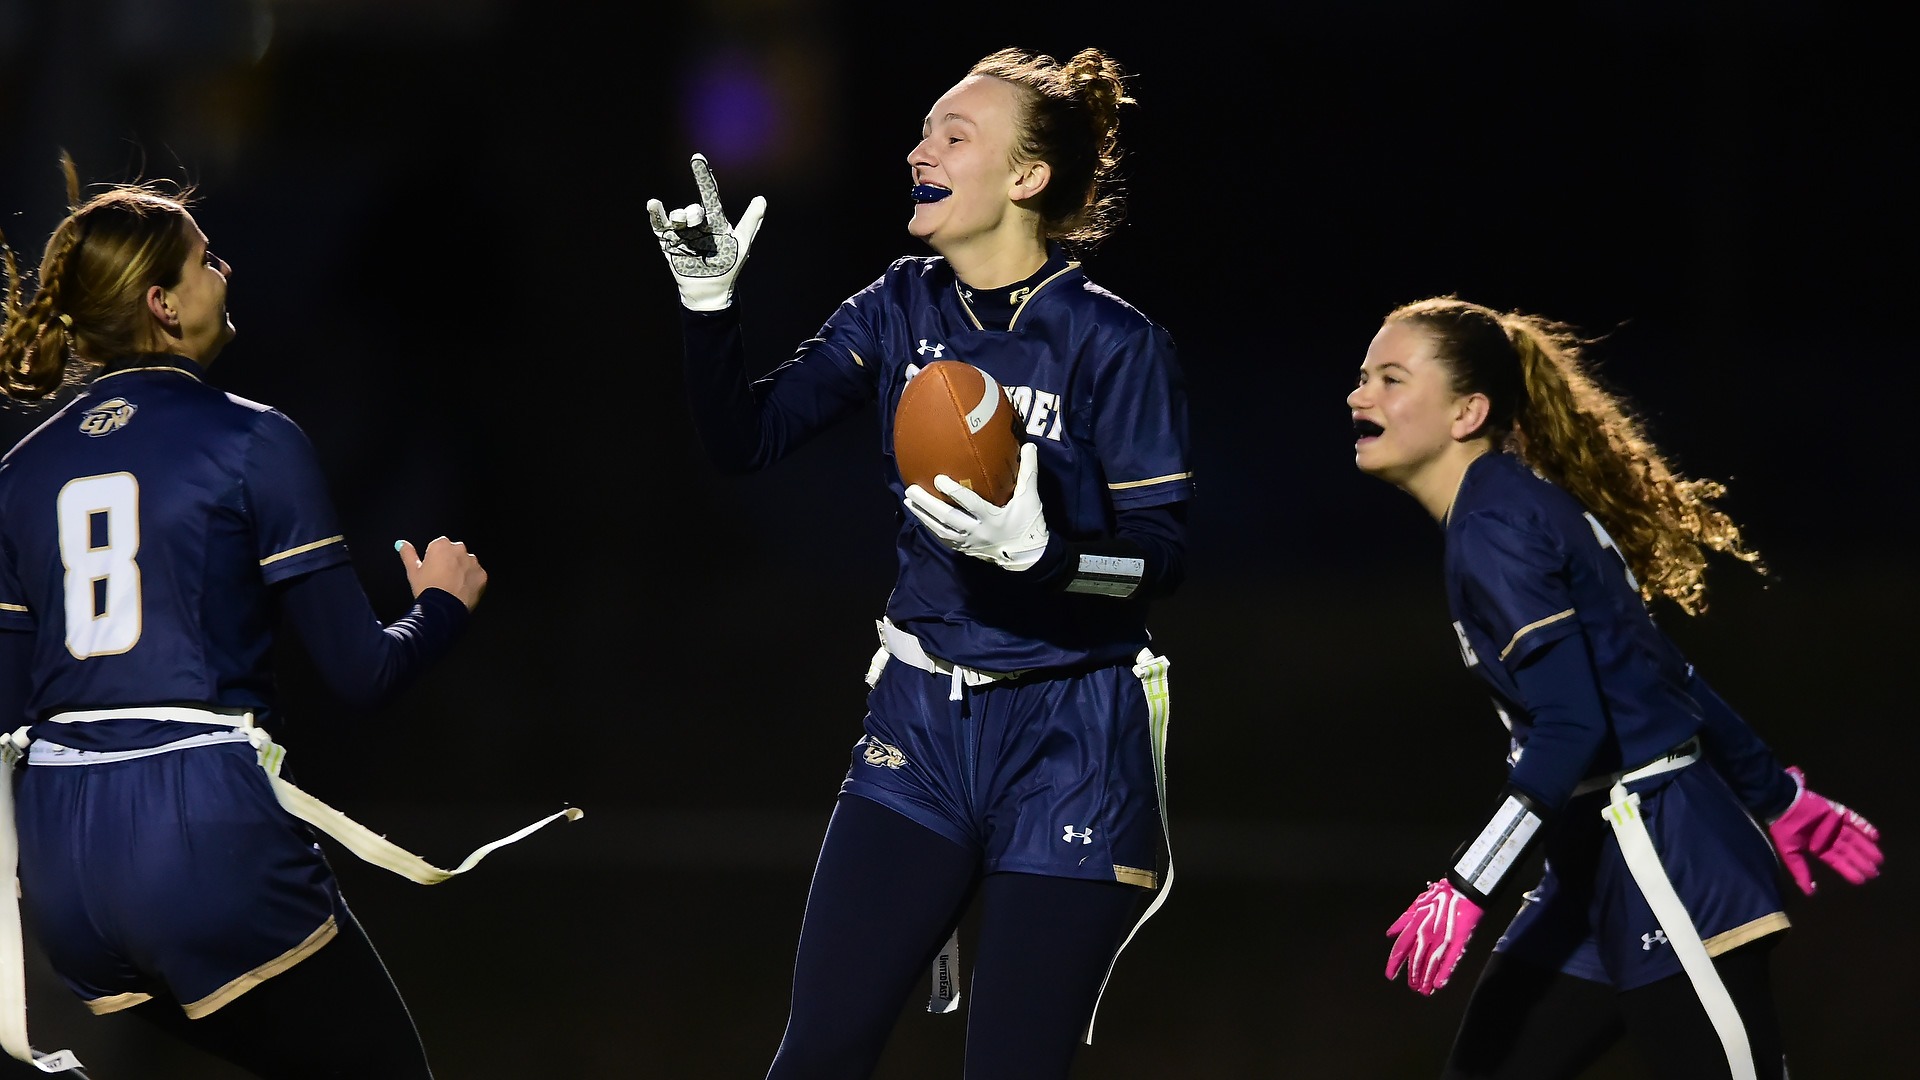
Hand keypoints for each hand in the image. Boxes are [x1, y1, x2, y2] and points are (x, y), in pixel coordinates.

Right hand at [396, 536, 487, 611]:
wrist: (443, 609)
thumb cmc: (427, 589)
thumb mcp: (413, 571)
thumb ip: (408, 554)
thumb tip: (401, 543)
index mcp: (441, 545)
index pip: (439, 546)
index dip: (435, 559)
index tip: (433, 570)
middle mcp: (459, 549)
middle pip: (455, 552)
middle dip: (450, 562)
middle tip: (442, 579)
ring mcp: (473, 562)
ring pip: (467, 563)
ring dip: (462, 570)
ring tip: (452, 586)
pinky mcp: (482, 575)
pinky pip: (476, 575)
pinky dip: (471, 581)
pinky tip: (461, 590)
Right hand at [646, 153, 767, 311]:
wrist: (711, 290)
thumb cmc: (729, 266)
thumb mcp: (742, 243)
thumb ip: (751, 221)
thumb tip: (761, 199)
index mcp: (715, 220)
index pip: (710, 194)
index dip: (703, 176)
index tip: (697, 157)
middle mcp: (698, 224)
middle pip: (694, 208)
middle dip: (694, 212)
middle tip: (696, 220)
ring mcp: (682, 232)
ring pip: (677, 216)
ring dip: (680, 217)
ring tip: (682, 224)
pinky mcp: (668, 242)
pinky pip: (659, 225)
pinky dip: (655, 214)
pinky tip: (653, 204)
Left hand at [903, 442, 1048, 570]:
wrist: (1028, 556)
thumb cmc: (1029, 523)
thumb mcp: (1031, 498)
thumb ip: (1029, 472)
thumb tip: (1029, 445)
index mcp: (992, 518)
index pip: (969, 504)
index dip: (953, 492)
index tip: (938, 478)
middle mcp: (977, 531)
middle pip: (947, 518)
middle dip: (927, 504)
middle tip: (911, 490)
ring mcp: (969, 542)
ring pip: (941, 529)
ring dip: (923, 515)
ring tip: (909, 502)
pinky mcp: (965, 549)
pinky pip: (944, 539)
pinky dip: (931, 527)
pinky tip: (921, 517)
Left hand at [1385, 880, 1482, 995]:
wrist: (1463, 890)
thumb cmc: (1440, 895)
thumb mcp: (1417, 905)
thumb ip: (1403, 921)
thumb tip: (1389, 933)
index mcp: (1415, 924)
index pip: (1400, 948)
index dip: (1395, 963)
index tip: (1390, 975)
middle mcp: (1426, 933)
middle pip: (1416, 960)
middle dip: (1413, 975)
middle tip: (1412, 987)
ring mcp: (1442, 938)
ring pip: (1431, 963)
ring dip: (1426, 979)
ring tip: (1423, 991)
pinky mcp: (1459, 941)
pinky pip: (1450, 960)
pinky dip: (1444, 973)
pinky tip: (1439, 985)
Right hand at [1767, 766, 1882, 895]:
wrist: (1782, 805)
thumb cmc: (1785, 829)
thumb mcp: (1790, 853)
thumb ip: (1800, 871)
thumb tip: (1809, 893)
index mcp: (1819, 848)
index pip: (1837, 862)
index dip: (1849, 870)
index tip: (1862, 880)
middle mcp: (1830, 837)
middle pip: (1849, 851)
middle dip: (1862, 861)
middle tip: (1875, 872)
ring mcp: (1835, 825)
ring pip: (1855, 838)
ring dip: (1867, 847)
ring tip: (1879, 859)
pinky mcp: (1838, 812)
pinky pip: (1854, 819)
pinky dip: (1864, 826)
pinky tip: (1875, 836)